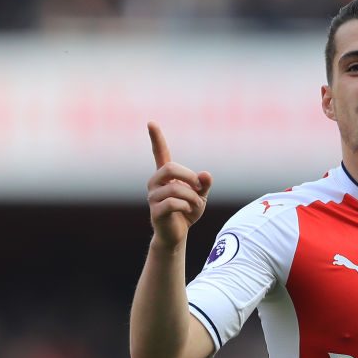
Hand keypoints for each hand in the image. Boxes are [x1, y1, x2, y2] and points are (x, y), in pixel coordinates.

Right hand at [146, 122, 212, 247]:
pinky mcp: (155, 211)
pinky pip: (173, 203)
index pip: (159, 153)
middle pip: (170, 168)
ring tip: (196, 204)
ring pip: (175, 188)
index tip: (151, 122)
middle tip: (200, 188)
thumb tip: (206, 174)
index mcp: (165, 176)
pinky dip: (187, 206)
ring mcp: (153, 197)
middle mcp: (155, 183)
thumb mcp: (201, 195)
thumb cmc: (188, 211)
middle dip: (190, 177)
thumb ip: (204, 183)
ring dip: (192, 197)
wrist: (178, 234)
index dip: (156, 138)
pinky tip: (188, 211)